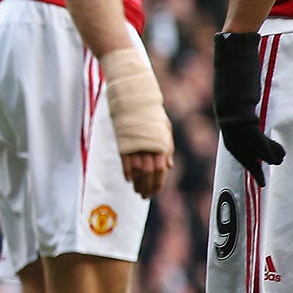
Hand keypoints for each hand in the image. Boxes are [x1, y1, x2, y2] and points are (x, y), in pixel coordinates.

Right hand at [99, 48, 173, 198]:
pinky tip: (128, 179)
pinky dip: (128, 172)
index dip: (158, 183)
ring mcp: (136, 145)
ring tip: (137, 191)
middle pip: (150, 174)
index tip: (154, 192)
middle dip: (148, 186)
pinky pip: (126, 163)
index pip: (161, 170)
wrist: (133, 96)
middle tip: (144, 196)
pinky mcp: (123, 143)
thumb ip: (166, 147)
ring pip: (138, 171)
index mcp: (161, 143)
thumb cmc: (149, 111)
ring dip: (138, 183)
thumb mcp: (163, 127)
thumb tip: (168, 166)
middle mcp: (150, 147)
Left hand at [212, 31, 283, 185]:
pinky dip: (265, 148)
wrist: (235, 47)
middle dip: (249, 165)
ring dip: (263, 157)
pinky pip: (254, 136)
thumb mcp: (239, 87)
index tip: (251, 169)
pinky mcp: (242, 109)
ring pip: (247, 145)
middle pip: (236, 148)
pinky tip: (277, 153)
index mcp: (224, 112)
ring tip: (278, 162)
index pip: (231, 142)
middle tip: (261, 180)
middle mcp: (225, 115)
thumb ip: (242, 100)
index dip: (242, 157)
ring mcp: (232, 113)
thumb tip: (250, 106)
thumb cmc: (239, 63)